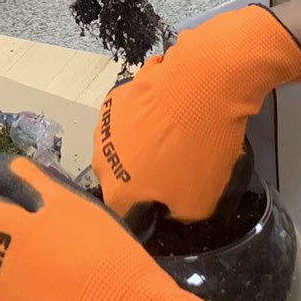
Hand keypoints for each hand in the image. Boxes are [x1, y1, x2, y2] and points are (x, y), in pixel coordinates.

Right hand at [93, 5, 300, 223]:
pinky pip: (131, 114)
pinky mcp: (116, 95)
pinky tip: (173, 107)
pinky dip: (147, 114)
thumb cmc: (198, 150)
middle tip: (180, 162)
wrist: (199, 86)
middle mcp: (100, 160)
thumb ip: (177, 214)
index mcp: (116, 192)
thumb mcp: (200, 203)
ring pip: (125, 144)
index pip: (129, 214)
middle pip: (123, 177)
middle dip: (146, 173)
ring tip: (179, 131)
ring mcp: (105, 125)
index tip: (175, 196)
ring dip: (145, 142)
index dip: (153, 208)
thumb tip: (170, 206)